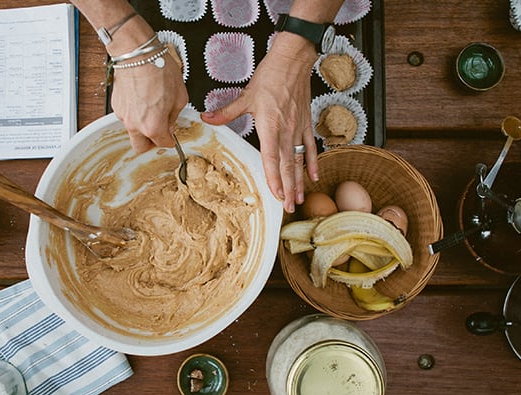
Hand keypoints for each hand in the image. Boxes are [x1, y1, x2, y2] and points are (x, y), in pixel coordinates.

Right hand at [110, 51, 188, 151]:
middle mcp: (135, 125)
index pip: (163, 143)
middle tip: (159, 133)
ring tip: (152, 108)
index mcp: (153, 126)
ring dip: (142, 126)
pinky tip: (142, 99)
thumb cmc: (158, 70)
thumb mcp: (180, 96)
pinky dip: (134, 113)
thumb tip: (171, 123)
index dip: (170, 141)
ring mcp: (123, 116)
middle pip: (140, 147)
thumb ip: (175, 115)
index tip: (171, 137)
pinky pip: (126, 116)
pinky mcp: (116, 105)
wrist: (137, 54)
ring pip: (132, 130)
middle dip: (150, 143)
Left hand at [201, 35, 319, 213]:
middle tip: (289, 208)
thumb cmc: (270, 76)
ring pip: (300, 160)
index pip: (271, 157)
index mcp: (270, 125)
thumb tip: (206, 118)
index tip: (276, 195)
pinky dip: (312, 162)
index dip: (274, 177)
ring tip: (300, 199)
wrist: (293, 60)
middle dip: (288, 188)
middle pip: (288, 165)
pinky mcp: (306, 122)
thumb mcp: (246, 95)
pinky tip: (314, 177)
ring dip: (300, 181)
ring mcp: (298, 127)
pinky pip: (310, 147)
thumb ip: (227, 112)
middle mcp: (286, 130)